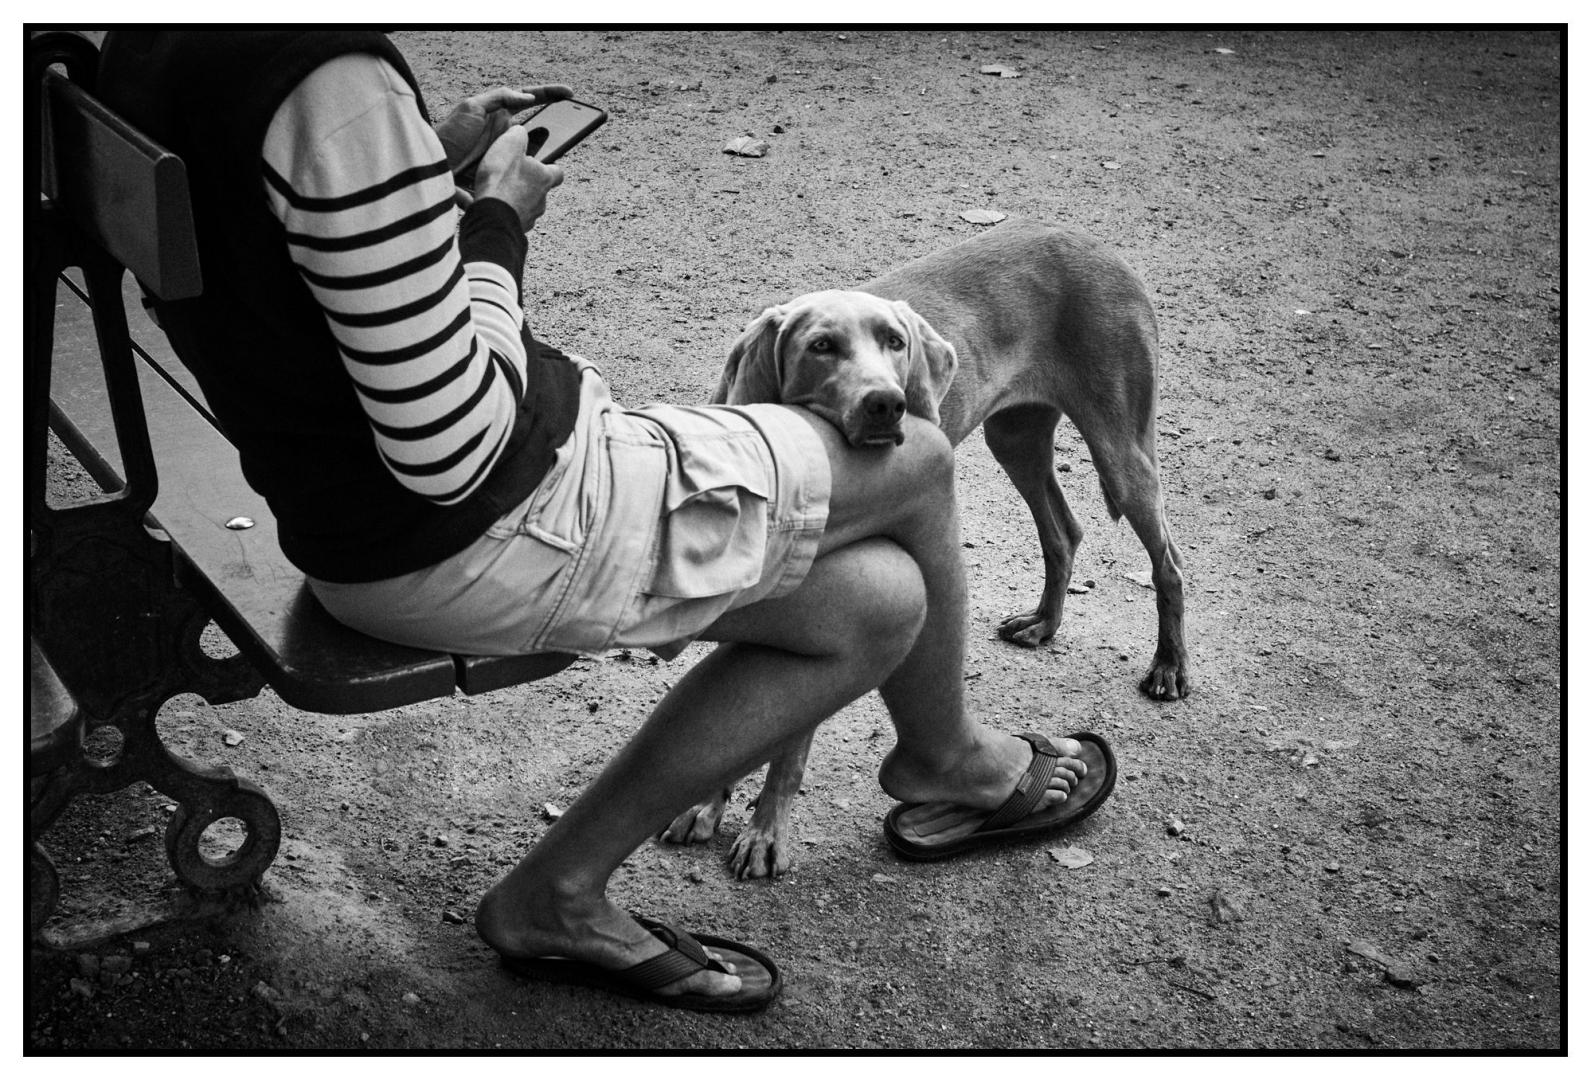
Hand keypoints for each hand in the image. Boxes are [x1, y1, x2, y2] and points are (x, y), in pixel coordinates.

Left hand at [435, 83, 572, 176]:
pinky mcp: (502, 174)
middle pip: (537, 126)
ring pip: (532, 153)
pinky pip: (522, 174)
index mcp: (500, 115)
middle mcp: (505, 134)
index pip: (529, 100)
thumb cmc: (449, 134)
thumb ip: (500, 97)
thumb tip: (528, 97)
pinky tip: (541, 177)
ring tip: (561, 148)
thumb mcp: (472, 106)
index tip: (569, 93)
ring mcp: (504, 154)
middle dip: (556, 122)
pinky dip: (533, 176)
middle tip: (573, 120)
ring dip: (547, 154)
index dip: (549, 94)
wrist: (433, 166)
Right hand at [473, 125, 564, 232]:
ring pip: (523, 205)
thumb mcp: (510, 144)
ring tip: (492, 190)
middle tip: (508, 175)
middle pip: (538, 190)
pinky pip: (507, 217)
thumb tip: (520, 131)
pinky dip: (498, 211)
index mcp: (544, 179)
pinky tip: (482, 204)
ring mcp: (528, 217)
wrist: (491, 215)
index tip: (539, 163)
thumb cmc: (502, 180)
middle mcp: (541, 201)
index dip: (549, 167)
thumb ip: (518, 134)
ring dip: (511, 198)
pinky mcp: (513, 228)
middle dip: (525, 183)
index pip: (557, 172)